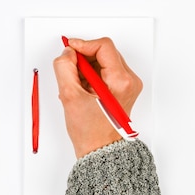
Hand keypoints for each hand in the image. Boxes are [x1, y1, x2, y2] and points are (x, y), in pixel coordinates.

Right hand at [53, 37, 142, 157]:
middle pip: (104, 52)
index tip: (69, 49)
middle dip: (84, 58)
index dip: (83, 45)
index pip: (103, 47)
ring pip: (104, 61)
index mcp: (121, 81)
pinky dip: (91, 74)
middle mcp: (129, 81)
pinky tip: (83, 89)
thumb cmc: (91, 131)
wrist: (100, 149)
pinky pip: (106, 71)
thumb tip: (67, 53)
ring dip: (87, 67)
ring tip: (77, 86)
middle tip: (70, 71)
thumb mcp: (70, 96)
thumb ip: (65, 68)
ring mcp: (128, 84)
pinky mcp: (123, 88)